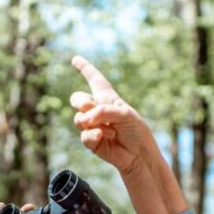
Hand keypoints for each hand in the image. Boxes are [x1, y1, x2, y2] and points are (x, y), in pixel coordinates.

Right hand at [70, 55, 163, 175]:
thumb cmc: (136, 131)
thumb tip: (84, 120)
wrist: (138, 154)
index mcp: (108, 98)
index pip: (95, 80)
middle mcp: (97, 110)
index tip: (75, 59)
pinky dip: (94, 135)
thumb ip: (103, 111)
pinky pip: (83, 135)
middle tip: (90, 108)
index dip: (85, 69)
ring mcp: (92, 126)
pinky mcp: (90, 141)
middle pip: (77, 98)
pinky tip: (104, 138)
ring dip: (94, 123)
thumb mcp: (125, 114)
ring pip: (78, 118)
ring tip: (110, 130)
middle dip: (80, 101)